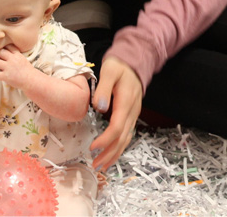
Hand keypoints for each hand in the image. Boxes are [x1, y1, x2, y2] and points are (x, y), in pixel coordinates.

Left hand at [0, 45, 31, 87]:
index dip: (3, 46)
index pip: (9, 47)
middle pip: (1, 52)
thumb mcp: (24, 61)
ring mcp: (8, 67)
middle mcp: (12, 59)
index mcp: (17, 55)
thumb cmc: (29, 72)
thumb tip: (10, 57)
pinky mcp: (6, 76)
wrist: (31, 80)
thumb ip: (17, 58)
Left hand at [90, 56, 141, 171]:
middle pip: (122, 138)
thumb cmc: (119, 66)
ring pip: (126, 139)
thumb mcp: (109, 71)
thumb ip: (103, 89)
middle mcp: (132, 112)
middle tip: (95, 165)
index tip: (92, 147)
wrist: (134, 62)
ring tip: (102, 166)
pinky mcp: (131, 115)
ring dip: (114, 154)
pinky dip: (119, 147)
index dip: (105, 140)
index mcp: (126, 102)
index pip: (117, 128)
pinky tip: (111, 153)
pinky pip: (127, 134)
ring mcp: (133, 114)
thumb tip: (99, 107)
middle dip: (109, 154)